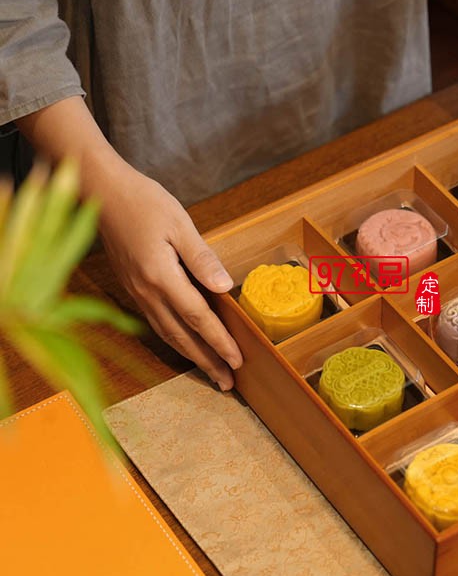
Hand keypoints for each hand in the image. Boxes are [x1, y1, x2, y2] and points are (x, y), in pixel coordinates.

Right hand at [97, 163, 242, 389]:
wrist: (101, 192)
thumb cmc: (143, 202)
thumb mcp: (179, 224)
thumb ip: (202, 258)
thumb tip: (225, 287)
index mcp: (161, 276)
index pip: (198, 317)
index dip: (219, 341)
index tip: (238, 360)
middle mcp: (147, 292)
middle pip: (182, 336)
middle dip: (207, 361)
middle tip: (228, 383)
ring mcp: (136, 292)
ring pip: (167, 334)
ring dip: (191, 356)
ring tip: (212, 372)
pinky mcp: (132, 288)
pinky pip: (156, 323)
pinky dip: (174, 340)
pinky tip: (186, 346)